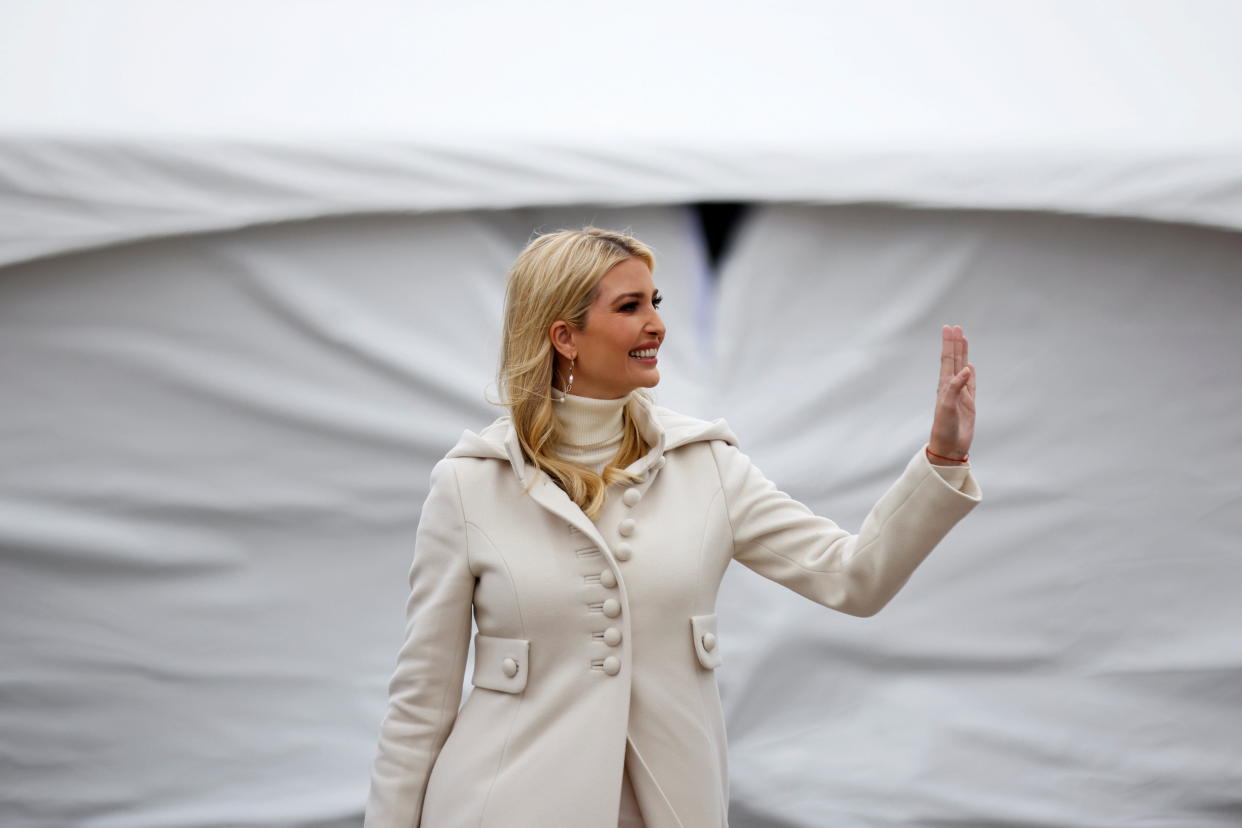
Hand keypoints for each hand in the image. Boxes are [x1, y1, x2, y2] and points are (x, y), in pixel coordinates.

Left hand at [928, 325, 974, 460]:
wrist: (949, 448)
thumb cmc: (944, 429)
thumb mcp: (948, 407)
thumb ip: (956, 388)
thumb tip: (966, 368)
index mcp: (944, 386)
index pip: (947, 360)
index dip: (948, 344)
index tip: (949, 328)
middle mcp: (951, 387)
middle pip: (954, 360)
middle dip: (955, 343)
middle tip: (955, 327)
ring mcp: (961, 394)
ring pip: (963, 368)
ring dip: (963, 354)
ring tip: (963, 339)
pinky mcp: (969, 403)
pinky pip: (971, 384)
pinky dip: (970, 373)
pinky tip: (969, 366)